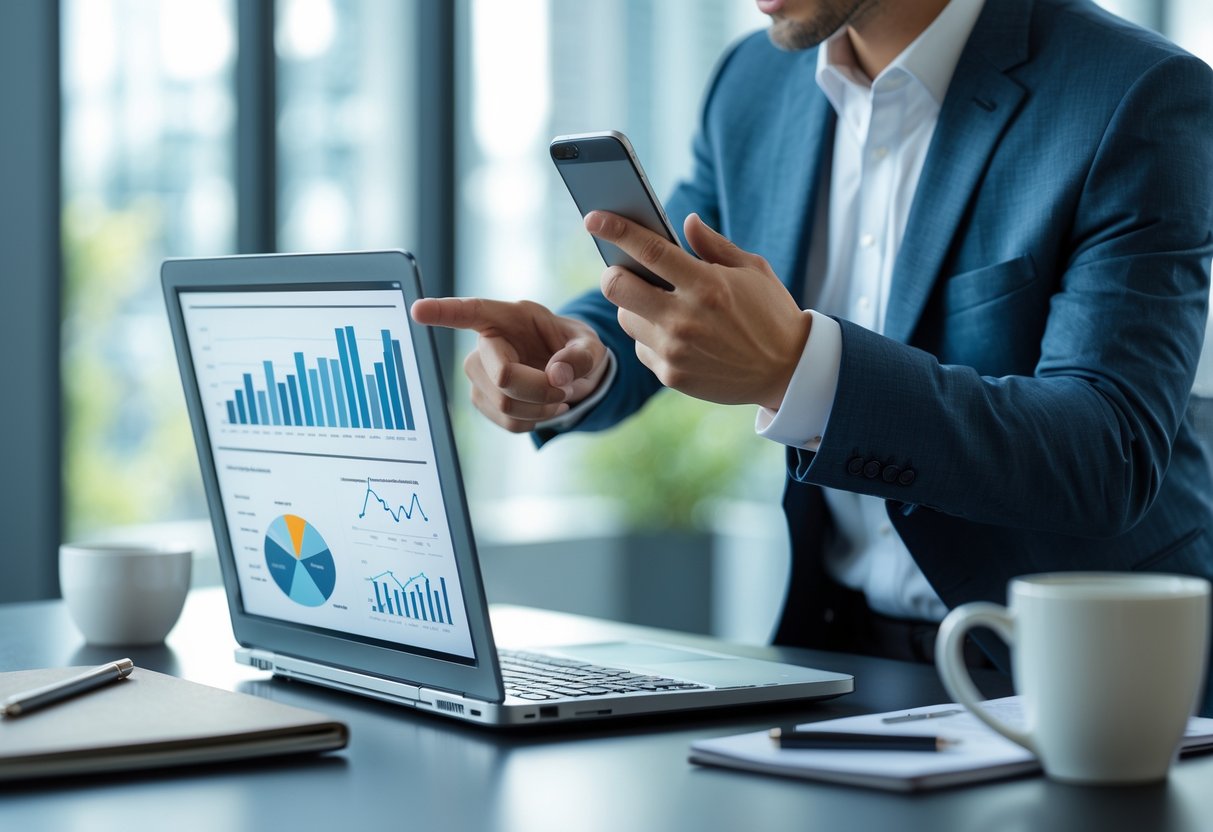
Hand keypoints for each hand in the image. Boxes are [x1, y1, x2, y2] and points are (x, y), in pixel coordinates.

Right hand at [410, 297, 609, 432]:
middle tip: (567, 389)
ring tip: (560, 397)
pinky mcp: (481, 399)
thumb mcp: (591, 344)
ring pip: (505, 404)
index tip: (418, 310)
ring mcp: (478, 373)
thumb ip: (581, 355)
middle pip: (503, 377)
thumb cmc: (574, 349)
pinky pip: (507, 421)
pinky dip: (534, 421)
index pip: (470, 312)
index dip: (443, 312)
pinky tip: (544, 408)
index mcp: (507, 316)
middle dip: (541, 390)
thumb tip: (557, 376)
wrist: (568, 374)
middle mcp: (484, 342)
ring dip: (542, 408)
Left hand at [585, 211, 810, 408]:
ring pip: (626, 319)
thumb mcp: (752, 270)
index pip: (649, 250)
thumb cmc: (771, 313)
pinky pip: (641, 348)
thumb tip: (685, 221)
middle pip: (617, 287)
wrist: (788, 371)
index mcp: (706, 285)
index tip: (593, 217)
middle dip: (614, 273)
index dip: (615, 230)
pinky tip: (675, 334)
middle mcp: (684, 318)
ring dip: (634, 307)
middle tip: (625, 270)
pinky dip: (651, 337)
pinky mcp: (672, 376)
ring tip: (660, 305)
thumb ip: (713, 245)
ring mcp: (675, 351)